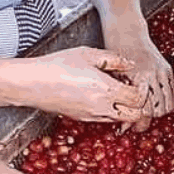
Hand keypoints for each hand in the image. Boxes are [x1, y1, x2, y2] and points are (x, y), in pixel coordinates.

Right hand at [20, 48, 146, 123]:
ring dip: (124, 108)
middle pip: (134, 116)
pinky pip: (104, 119)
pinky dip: (109, 111)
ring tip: (115, 90)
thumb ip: (114, 59)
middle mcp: (102, 107)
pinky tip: (100, 95)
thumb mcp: (88, 54)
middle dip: (138, 105)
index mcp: (106, 90)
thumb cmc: (57, 65)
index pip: (138, 99)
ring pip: (120, 119)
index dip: (142, 89)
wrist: (32, 83)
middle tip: (131, 89)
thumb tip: (129, 64)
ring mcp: (91, 116)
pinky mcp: (82, 119)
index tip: (135, 79)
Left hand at [104, 29, 173, 132]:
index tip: (129, 128)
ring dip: (158, 112)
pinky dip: (166, 101)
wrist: (126, 31)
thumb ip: (119, 97)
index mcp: (136, 78)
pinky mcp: (166, 69)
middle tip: (137, 123)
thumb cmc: (114, 53)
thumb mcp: (112, 75)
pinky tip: (155, 103)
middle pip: (157, 110)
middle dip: (147, 121)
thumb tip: (122, 124)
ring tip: (147, 113)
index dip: (137, 123)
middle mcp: (151, 76)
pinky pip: (172, 92)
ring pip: (167, 104)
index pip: (143, 110)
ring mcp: (161, 72)